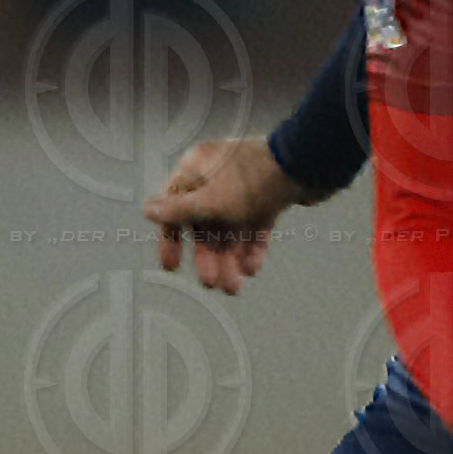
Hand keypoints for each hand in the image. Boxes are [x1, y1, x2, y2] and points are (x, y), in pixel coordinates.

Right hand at [143, 137, 307, 294]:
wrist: (306, 166)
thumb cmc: (252, 181)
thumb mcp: (208, 202)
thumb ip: (177, 211)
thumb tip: (146, 209)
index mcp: (196, 169)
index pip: (173, 206)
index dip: (171, 238)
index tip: (172, 266)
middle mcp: (217, 175)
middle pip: (205, 222)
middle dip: (209, 256)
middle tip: (211, 284)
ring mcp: (244, 185)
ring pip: (231, 228)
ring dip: (230, 258)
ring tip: (234, 287)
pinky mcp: (268, 195)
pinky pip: (254, 225)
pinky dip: (251, 247)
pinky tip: (251, 268)